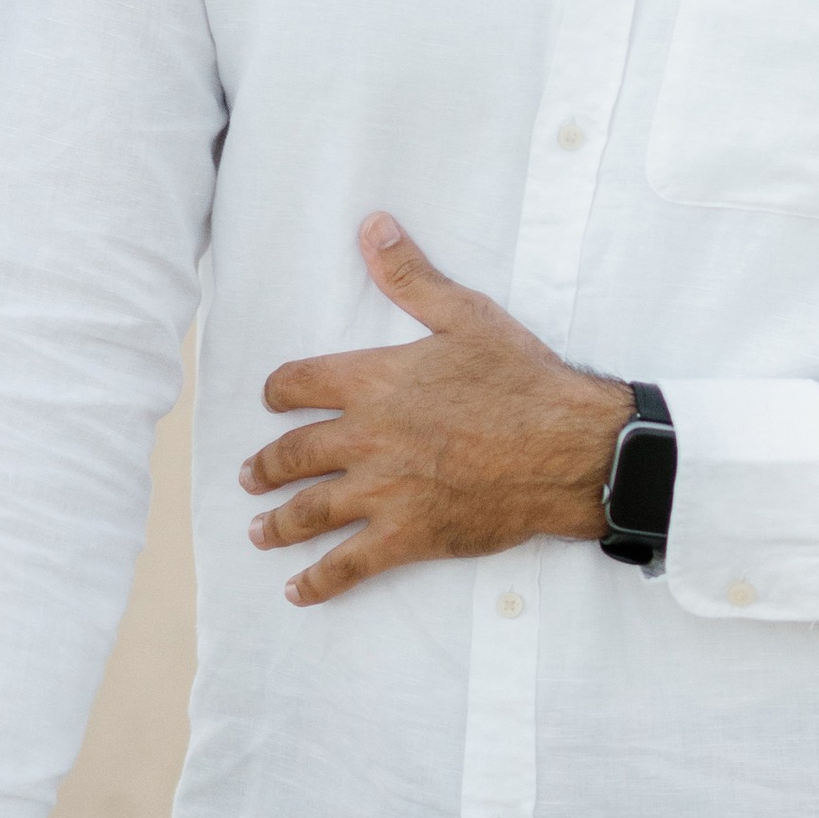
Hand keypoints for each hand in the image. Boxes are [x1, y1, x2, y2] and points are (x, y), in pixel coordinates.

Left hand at [241, 214, 632, 605]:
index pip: (300, 383)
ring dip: (277, 524)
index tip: (271, 399)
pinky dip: (319, 581)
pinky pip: (348, 564)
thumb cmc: (523, 380)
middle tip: (250, 475)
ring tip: (258, 531)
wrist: (568, 448)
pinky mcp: (407, 536)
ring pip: (308, 512)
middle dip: (265, 466)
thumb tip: (372, 226)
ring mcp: (383, 492)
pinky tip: (299, 591)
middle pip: (292, 454)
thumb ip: (410, 276)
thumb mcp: (466, 316)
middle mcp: (366, 438)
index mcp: (375, 382)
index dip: (279, 391)